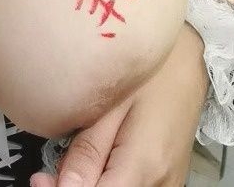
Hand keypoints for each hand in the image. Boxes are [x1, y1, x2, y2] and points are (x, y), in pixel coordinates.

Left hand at [30, 24, 209, 186]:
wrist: (192, 60)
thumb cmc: (151, 71)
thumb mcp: (111, 103)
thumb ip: (88, 151)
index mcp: (145, 166)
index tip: (41, 178)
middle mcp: (162, 185)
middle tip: (50, 169)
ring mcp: (169, 185)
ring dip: (93, 185)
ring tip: (72, 159)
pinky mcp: (170, 179)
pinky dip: (110, 182)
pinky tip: (95, 162)